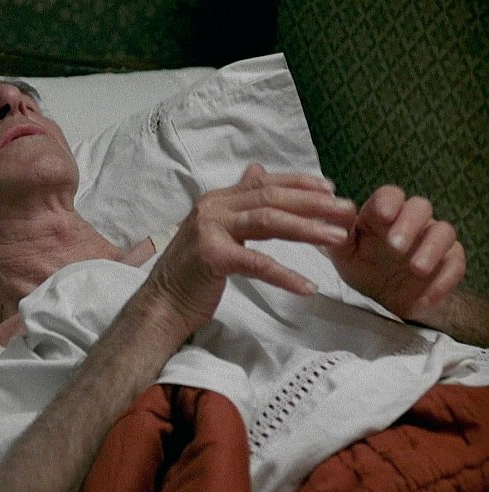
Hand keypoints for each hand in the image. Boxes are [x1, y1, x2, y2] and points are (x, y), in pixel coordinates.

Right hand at [147, 163, 356, 333]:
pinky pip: (257, 263)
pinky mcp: (212, 257)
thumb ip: (237, 200)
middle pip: (271, 198)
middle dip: (314, 203)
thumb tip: (257, 169)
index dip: (300, 183)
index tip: (332, 189)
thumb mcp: (216, 229)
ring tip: (338, 238)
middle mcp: (212, 207)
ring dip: (308, 230)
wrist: (162, 303)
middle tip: (348, 211)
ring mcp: (209, 230)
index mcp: (217, 199)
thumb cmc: (194, 272)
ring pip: (268, 222)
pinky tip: (307, 286)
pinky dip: (285, 274)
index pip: (265, 183)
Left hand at [326, 185, 465, 322]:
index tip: (383, 215)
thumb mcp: (343, 255)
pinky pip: (455, 264)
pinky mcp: (449, 262)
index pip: (389, 195)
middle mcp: (411, 221)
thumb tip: (335, 213)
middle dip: (409, 224)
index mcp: (382, 215)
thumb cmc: (362, 267)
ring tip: (416, 270)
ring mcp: (432, 240)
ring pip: (444, 231)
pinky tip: (425, 297)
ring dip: (432, 249)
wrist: (384, 298)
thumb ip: (339, 235)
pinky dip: (443, 280)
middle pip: (420, 207)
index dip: (389, 201)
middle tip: (395, 246)